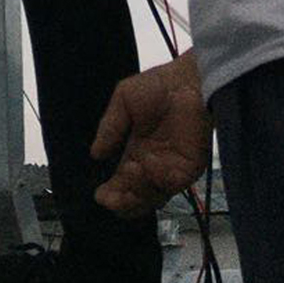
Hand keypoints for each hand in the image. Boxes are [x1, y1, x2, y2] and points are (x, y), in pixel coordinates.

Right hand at [91, 51, 210, 218]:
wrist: (188, 80)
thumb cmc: (160, 85)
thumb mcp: (124, 100)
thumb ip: (110, 127)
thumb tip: (95, 152)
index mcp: (135, 152)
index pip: (120, 184)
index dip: (110, 194)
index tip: (100, 194)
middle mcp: (151, 165)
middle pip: (135, 200)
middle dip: (121, 202)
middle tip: (112, 195)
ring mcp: (170, 169)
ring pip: (151, 198)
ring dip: (137, 190)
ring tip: (130, 169)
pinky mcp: (188, 168)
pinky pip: (171, 185)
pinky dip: (158, 178)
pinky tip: (150, 162)